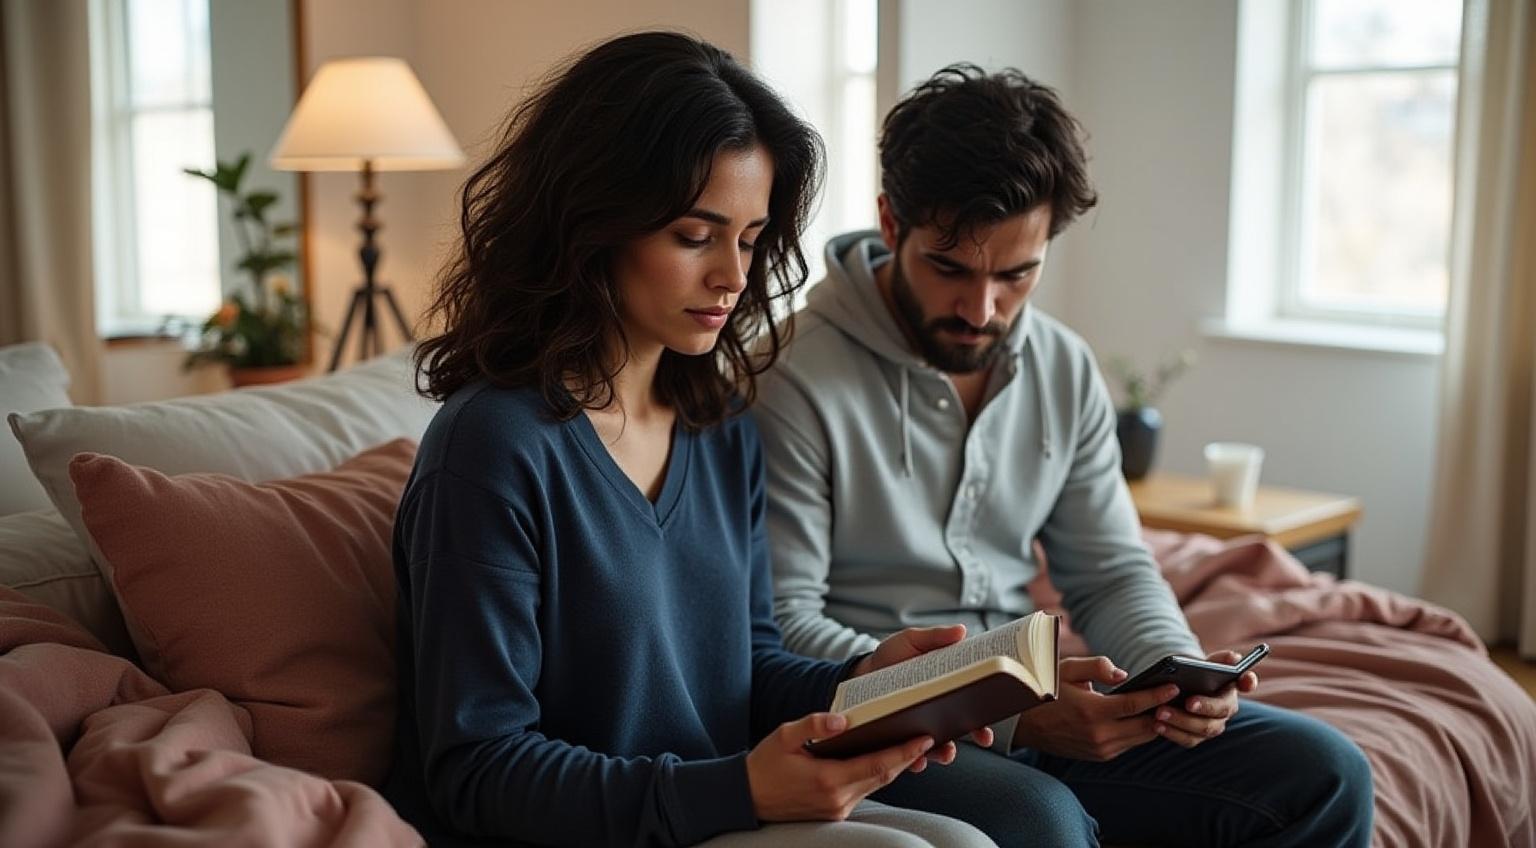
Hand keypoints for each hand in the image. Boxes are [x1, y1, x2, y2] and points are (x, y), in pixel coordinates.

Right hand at [746, 712, 935, 821]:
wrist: (747, 798)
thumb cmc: (764, 765)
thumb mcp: (784, 736)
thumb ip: (813, 724)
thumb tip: (841, 719)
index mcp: (827, 779)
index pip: (877, 765)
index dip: (903, 752)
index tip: (923, 738)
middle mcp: (837, 799)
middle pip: (883, 777)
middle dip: (906, 757)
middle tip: (926, 737)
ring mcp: (837, 809)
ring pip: (875, 785)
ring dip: (893, 766)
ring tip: (910, 746)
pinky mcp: (835, 813)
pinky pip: (863, 791)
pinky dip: (875, 775)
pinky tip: (882, 760)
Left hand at [851, 624, 995, 753]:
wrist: (860, 674)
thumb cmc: (890, 656)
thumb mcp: (911, 641)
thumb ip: (934, 637)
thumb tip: (961, 631)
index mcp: (946, 689)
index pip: (974, 703)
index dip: (986, 714)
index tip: (993, 720)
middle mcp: (938, 712)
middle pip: (965, 727)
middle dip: (978, 735)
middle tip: (984, 737)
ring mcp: (920, 727)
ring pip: (940, 746)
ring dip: (947, 752)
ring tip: (947, 751)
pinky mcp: (900, 739)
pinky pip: (911, 756)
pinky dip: (916, 761)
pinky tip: (917, 760)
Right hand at [1011, 656, 1180, 760]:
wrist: (1024, 724)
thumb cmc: (1046, 691)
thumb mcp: (1066, 670)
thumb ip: (1096, 667)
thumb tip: (1124, 674)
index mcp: (1091, 712)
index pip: (1135, 705)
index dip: (1157, 695)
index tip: (1174, 686)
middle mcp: (1099, 735)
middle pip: (1145, 725)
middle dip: (1164, 711)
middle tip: (1180, 697)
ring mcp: (1100, 749)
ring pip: (1140, 737)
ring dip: (1155, 723)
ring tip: (1169, 706)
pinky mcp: (1100, 755)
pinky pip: (1129, 743)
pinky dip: (1140, 731)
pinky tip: (1148, 718)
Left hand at [1151, 649, 1259, 748]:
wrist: (1174, 692)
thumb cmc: (1190, 676)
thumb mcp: (1201, 664)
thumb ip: (1217, 660)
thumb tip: (1234, 657)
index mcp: (1230, 687)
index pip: (1246, 682)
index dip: (1248, 681)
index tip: (1245, 679)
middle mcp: (1226, 709)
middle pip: (1220, 710)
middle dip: (1205, 706)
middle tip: (1188, 702)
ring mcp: (1212, 726)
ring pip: (1203, 728)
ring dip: (1182, 721)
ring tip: (1161, 712)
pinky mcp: (1196, 737)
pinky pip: (1188, 739)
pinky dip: (1172, 732)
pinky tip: (1157, 725)